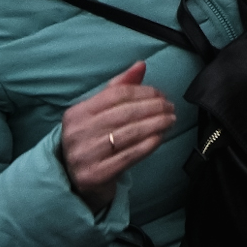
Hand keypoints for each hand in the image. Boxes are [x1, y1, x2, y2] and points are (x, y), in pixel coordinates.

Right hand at [59, 61, 174, 209]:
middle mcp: (76, 133)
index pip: (116, 95)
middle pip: (125, 113)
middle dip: (154, 107)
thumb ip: (119, 88)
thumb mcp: (99, 114)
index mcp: (76, 113)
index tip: (161, 93)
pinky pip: (129, 155)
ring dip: (156, 124)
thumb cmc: (92, 140)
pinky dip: (149, 144)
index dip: (143, 92)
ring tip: (170, 120)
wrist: (76, 182)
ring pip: (130, 133)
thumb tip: (141, 65)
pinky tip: (160, 137)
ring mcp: (84, 156)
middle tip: (170, 107)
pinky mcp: (95, 175)